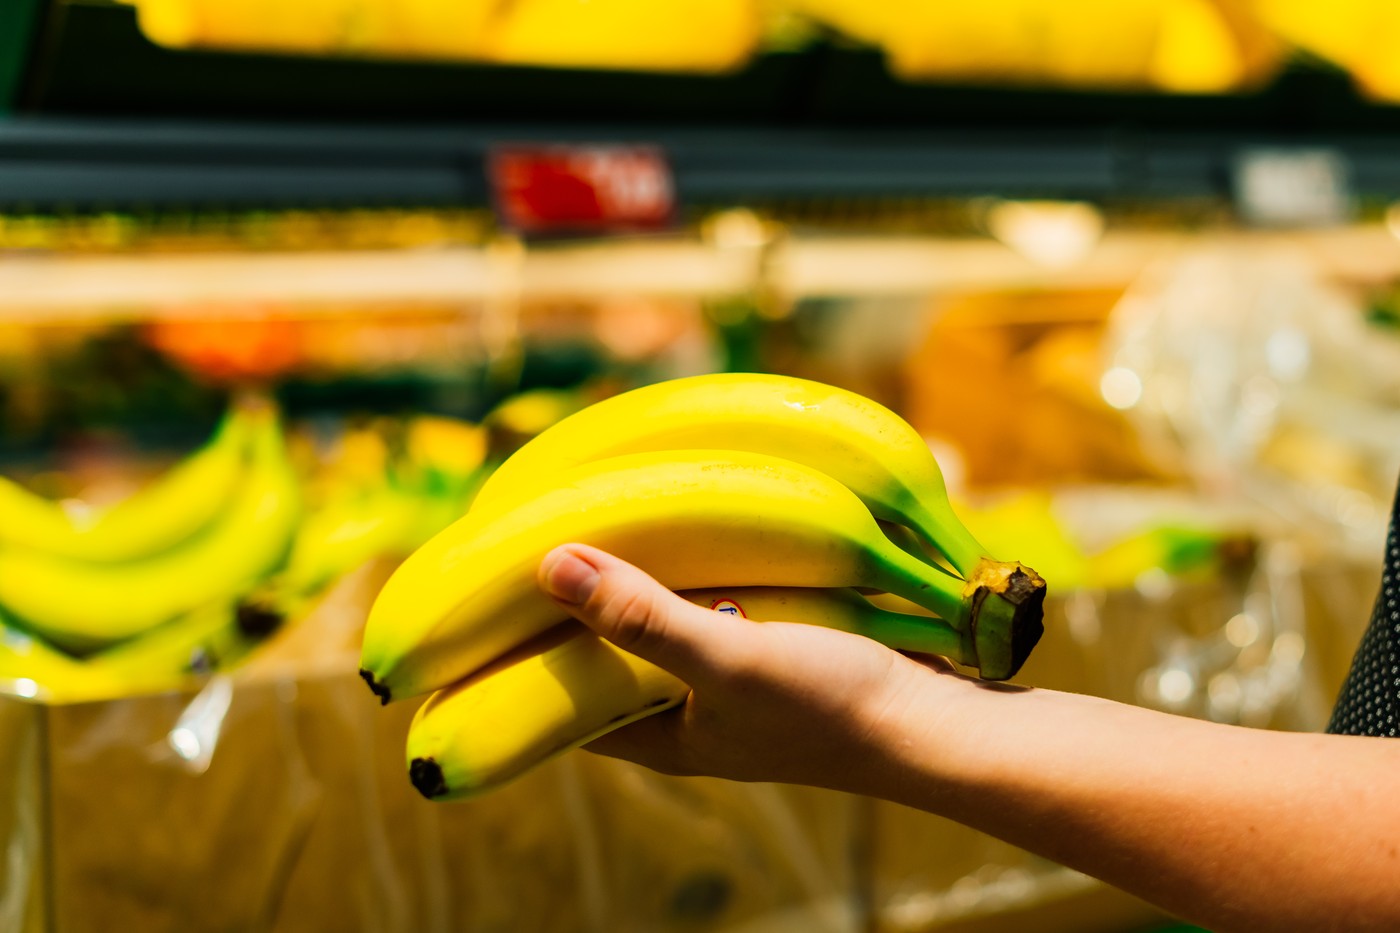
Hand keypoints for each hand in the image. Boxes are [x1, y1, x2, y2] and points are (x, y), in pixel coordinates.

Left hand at [537, 543, 971, 793]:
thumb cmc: (828, 707)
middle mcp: (680, 710)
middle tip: (539, 531)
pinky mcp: (764, 649)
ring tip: (599, 515)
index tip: (484, 594)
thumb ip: (640, 617)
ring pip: (654, 623)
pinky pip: (706, 606)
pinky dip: (689, 571)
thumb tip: (547, 563)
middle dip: (572, 602)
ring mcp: (723, 680)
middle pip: (599, 653)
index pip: (555, 698)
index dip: (515, 652)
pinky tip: (686, 525)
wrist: (932, 722)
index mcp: (655, 734)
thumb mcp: (727, 660)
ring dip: (633, 579)